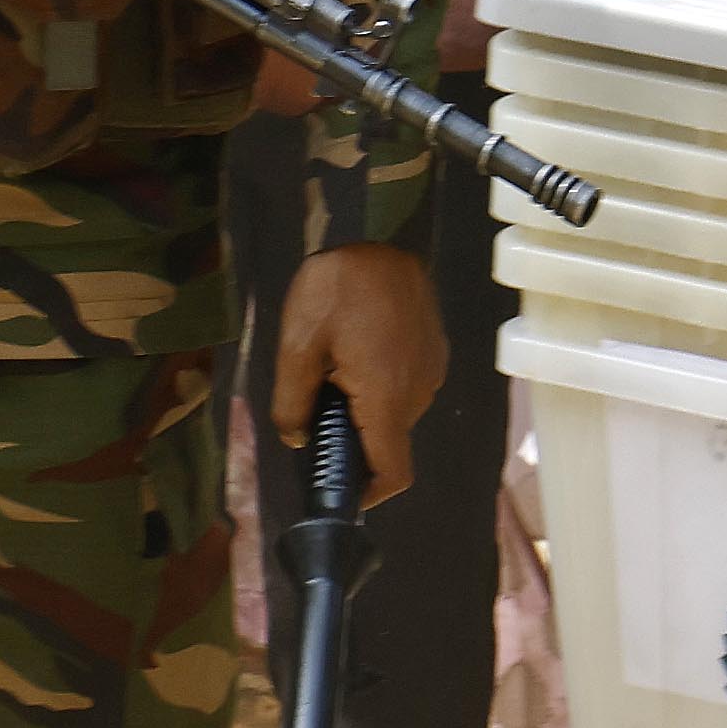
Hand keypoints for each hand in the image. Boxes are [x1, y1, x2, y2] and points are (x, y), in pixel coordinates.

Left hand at [273, 242, 446, 507]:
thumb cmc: (335, 288)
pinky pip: (406, 385)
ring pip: (396, 412)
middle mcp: (419, 391)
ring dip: (366, 406)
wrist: (382, 232)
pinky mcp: (434, 349)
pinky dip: (380, 384)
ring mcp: (431, 369)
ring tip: (332, 367)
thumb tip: (296, 440)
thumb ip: (292, 401)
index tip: (338, 491)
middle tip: (315, 407)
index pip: (394, 472)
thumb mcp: (298, 344)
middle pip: (389, 440)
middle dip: (353, 437)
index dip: (369, 494)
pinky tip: (355, 349)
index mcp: (386, 397)